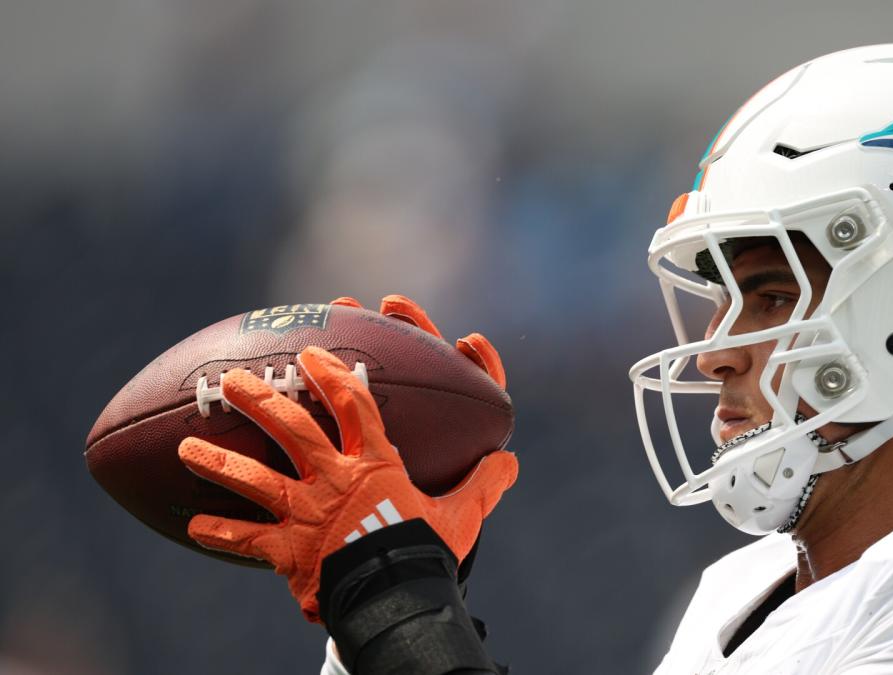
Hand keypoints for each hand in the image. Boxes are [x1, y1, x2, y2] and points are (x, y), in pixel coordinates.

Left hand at [178, 298, 516, 622]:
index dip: (332, 377)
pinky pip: (247, 539)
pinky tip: (194, 523)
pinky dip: (221, 531)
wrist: (393, 597)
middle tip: (234, 380)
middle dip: (261, 399)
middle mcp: (332, 480)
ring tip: (185, 446)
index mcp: (374, 464)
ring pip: (254, 478)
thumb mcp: (461, 516)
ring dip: (218, 461)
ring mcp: (304, 513)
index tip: (312, 356)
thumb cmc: (427, 553)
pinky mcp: (286, 551)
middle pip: (291, 428)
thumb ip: (483, 483)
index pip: (353, 407)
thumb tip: (511, 459)